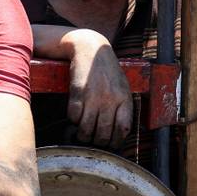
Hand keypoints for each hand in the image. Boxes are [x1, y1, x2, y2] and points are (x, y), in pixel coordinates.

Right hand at [65, 30, 131, 147]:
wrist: (90, 50)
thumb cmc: (106, 71)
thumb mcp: (122, 87)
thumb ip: (122, 107)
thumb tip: (118, 132)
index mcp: (124, 99)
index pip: (122, 130)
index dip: (115, 142)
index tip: (109, 145)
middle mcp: (110, 99)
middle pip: (102, 134)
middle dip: (96, 142)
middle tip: (93, 141)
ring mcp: (93, 97)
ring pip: (86, 129)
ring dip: (82, 135)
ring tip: (81, 133)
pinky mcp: (77, 94)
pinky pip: (73, 117)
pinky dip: (72, 120)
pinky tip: (75, 116)